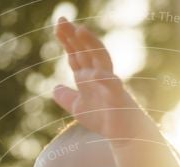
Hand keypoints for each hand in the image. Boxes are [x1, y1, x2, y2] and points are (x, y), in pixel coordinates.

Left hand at [53, 18, 151, 140]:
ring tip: (80, 30)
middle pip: (85, 50)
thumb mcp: (79, 108)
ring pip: (101, 59)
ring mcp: (109, 84)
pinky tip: (93, 73)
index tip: (57, 26)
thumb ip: (67, 97)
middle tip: (61, 20)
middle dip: (74, 35)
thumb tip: (55, 88)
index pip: (76, 54)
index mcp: (88, 77)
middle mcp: (98, 75)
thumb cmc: (104, 119)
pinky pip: (112, 86)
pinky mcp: (118, 98)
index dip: (67, 40)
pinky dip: (104, 79)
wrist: (124, 134)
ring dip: (91, 45)